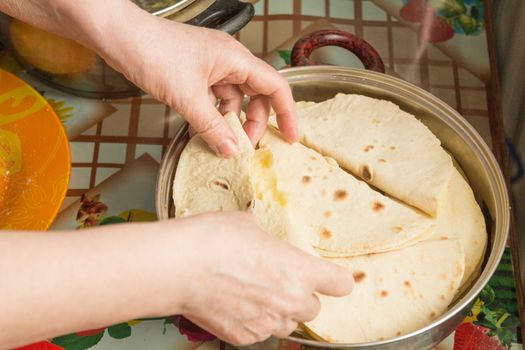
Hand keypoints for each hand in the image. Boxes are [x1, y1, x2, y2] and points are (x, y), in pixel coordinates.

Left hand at [96, 3, 296, 155]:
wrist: (118, 36)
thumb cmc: (152, 52)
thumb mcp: (187, 97)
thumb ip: (212, 127)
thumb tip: (232, 151)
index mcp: (236, 59)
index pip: (276, 87)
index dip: (287, 113)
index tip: (290, 137)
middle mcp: (229, 60)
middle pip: (257, 95)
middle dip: (255, 122)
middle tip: (246, 146)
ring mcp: (212, 65)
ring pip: (234, 98)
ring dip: (231, 121)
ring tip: (223, 143)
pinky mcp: (196, 72)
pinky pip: (214, 97)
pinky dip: (213, 115)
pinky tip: (205, 131)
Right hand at [173, 212, 353, 345]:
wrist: (176, 267)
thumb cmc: (212, 240)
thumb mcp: (249, 226)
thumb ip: (269, 242)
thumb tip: (265, 245)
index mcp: (299, 270)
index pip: (342, 284)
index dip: (335, 280)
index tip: (330, 278)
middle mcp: (290, 301)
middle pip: (313, 308)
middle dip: (299, 296)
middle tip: (276, 280)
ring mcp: (266, 323)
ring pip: (287, 323)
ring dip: (278, 311)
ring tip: (252, 291)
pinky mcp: (243, 337)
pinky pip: (260, 332)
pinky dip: (253, 321)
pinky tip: (235, 303)